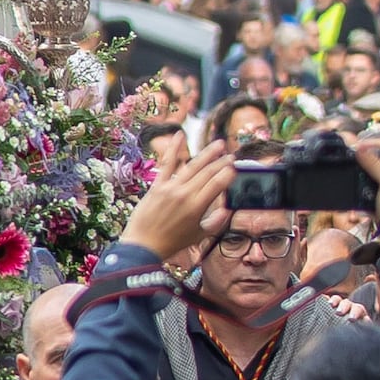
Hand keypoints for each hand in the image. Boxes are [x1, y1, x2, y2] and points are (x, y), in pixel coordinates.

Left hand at [123, 140, 234, 266]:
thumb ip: (217, 222)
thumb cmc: (173, 242)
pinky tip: (180, 135)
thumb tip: (228, 209)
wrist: (143, 244)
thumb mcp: (200, 235)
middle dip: (221, 162)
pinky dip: (174, 148)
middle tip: (231, 154)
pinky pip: (167, 163)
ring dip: (207, 153)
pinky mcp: (157, 185)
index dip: (228, 174)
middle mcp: (184, 195)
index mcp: (197, 207)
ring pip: (192, 166)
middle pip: (207, 173)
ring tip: (218, 144)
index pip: (217, 185)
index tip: (235, 167)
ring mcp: (170, 188)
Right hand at [359, 135, 379, 242]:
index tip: (357, 147)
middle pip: (379, 155)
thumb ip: (377, 164)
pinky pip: (367, 180)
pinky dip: (359, 178)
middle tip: (351, 155)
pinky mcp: (379, 193)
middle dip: (364, 153)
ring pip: (372, 167)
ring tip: (349, 167)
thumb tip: (360, 149)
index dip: (373, 143)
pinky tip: (352, 182)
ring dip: (360, 165)